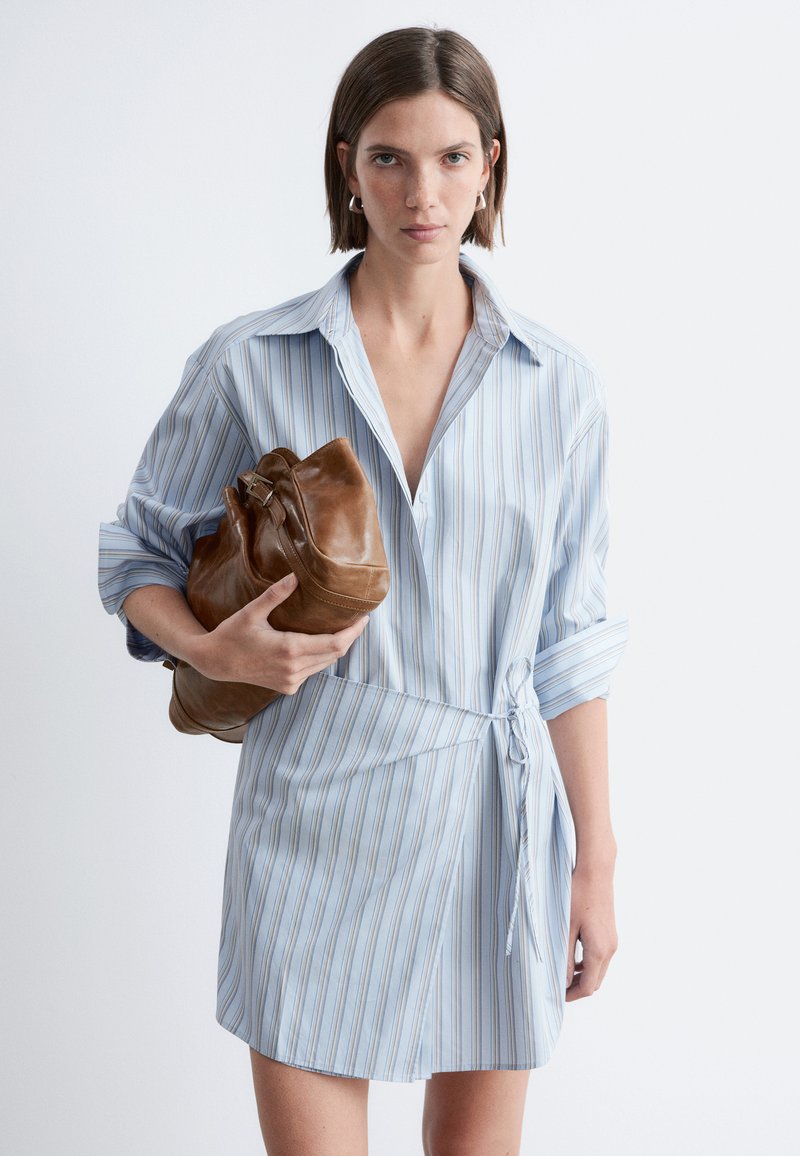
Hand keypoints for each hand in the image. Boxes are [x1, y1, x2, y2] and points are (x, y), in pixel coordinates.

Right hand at [188, 572, 369, 692]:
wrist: (215, 663)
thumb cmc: (232, 634)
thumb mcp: (251, 612)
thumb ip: (275, 594)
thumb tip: (295, 576)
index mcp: (289, 649)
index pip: (335, 643)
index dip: (353, 632)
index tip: (364, 619)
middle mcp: (294, 669)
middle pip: (335, 654)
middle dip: (349, 638)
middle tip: (358, 620)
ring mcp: (291, 681)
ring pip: (325, 664)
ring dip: (336, 648)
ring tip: (345, 629)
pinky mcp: (287, 687)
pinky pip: (313, 671)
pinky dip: (321, 658)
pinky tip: (321, 644)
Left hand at [565, 861, 618, 1001]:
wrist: (596, 871)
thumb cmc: (577, 896)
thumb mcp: (566, 928)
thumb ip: (564, 956)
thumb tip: (562, 980)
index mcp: (599, 951)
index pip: (588, 987)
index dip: (572, 995)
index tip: (556, 995)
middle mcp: (610, 949)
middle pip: (596, 982)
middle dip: (577, 988)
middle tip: (557, 987)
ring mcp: (612, 941)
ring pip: (599, 970)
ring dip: (583, 976)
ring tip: (562, 974)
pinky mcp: (610, 933)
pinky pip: (601, 957)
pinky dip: (588, 964)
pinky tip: (573, 958)